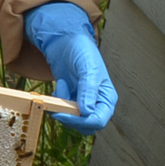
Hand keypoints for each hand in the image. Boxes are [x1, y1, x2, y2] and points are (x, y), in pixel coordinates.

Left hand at [24, 1, 115, 134]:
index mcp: (107, 97)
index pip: (98, 121)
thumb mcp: (88, 69)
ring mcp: (84, 101)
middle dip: (69, 117)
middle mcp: (97, 102)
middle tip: (57, 102)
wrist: (67, 40)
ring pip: (73, 119)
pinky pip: (64, 109)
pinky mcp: (71, 98)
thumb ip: (88, 90)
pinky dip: (58, 101)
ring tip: (61, 84)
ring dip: (62, 107)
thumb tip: (86, 112)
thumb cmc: (82, 51)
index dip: (81, 121)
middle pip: (85, 125)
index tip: (63, 114)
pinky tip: (59, 85)